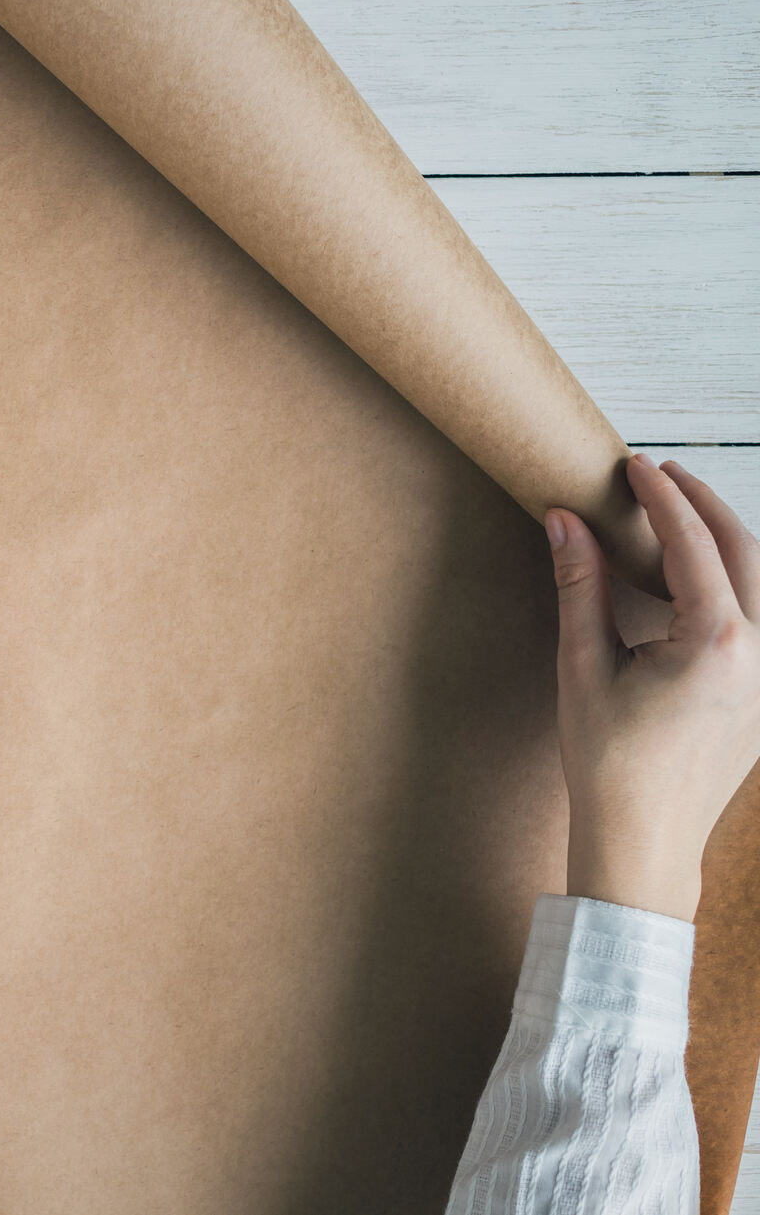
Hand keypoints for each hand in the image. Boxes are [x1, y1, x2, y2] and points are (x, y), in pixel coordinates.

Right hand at [548, 455, 759, 920]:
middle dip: (704, 504)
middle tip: (662, 473)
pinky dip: (738, 580)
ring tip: (683, 513)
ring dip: (727, 539)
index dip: (662, 498)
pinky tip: (702, 575)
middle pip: (746, 550)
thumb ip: (581, 586)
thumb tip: (565, 521)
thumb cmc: (609, 764)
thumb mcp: (584, 667)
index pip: (693, 544)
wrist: (643, 841)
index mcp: (719, 641)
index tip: (634, 466)